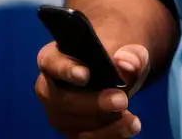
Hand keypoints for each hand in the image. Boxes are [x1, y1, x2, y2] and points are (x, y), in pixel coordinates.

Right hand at [34, 41, 149, 137]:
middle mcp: (49, 88)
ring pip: (77, 124)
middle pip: (64, 100)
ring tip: (132, 118)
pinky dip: (111, 133)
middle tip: (122, 100)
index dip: (65, 70)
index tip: (85, 75)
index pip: (51, 63)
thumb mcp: (128, 51)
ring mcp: (58, 113)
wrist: (116, 78)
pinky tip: (130, 126)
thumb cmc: (114, 58)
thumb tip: (125, 63)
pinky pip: (88, 138)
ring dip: (107, 122)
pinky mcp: (72, 131)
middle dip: (94, 102)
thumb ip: (131, 55)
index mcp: (53, 58)